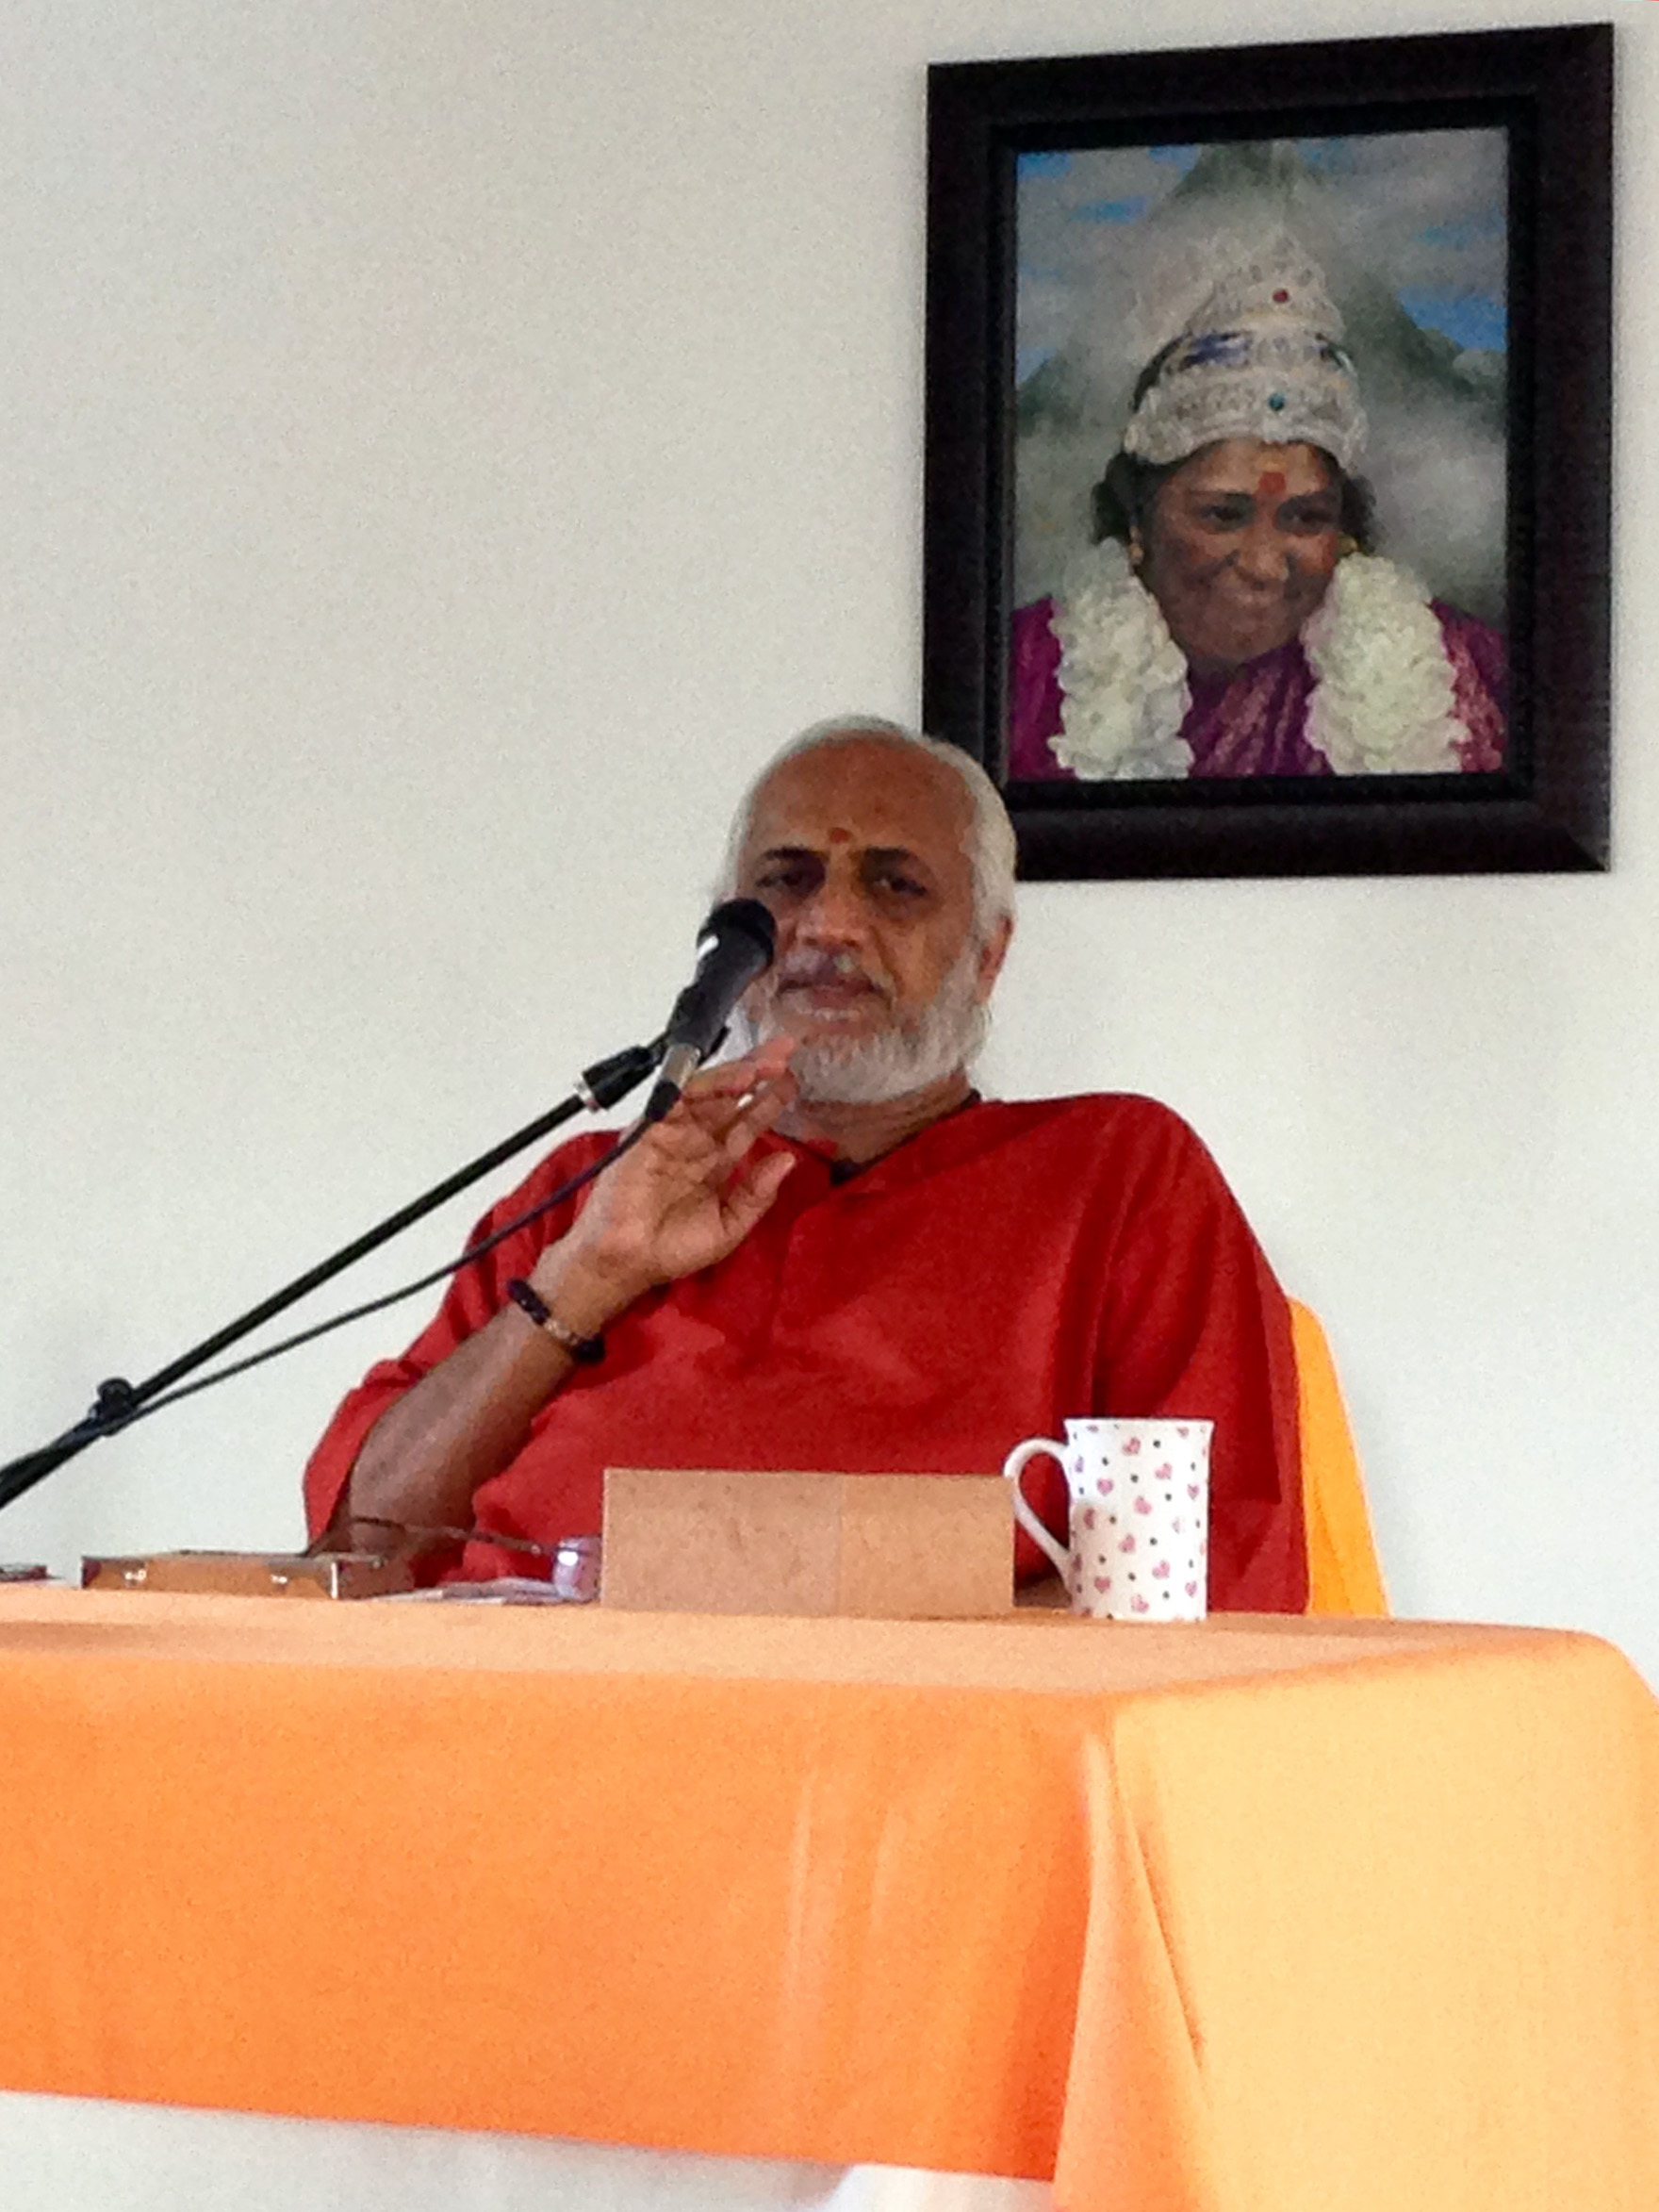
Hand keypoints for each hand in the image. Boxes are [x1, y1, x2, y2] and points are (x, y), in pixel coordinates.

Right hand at [532, 1037, 799, 1328]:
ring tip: (767, 1063)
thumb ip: (757, 1194)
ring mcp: (671, 1132)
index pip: (746, 1120)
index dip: (769, 1099)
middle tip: (786, 1050)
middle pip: (730, 1097)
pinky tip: (735, 1079)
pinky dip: (706, 1087)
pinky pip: (677, 1100)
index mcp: (715, 1159)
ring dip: (737, 1074)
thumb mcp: (729, 1225)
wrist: (627, 1261)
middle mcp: (695, 1140)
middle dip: (758, 1072)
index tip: (794, 1080)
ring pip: (707, 1092)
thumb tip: (787, 1160)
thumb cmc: (671, 1248)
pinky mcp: (648, 1130)